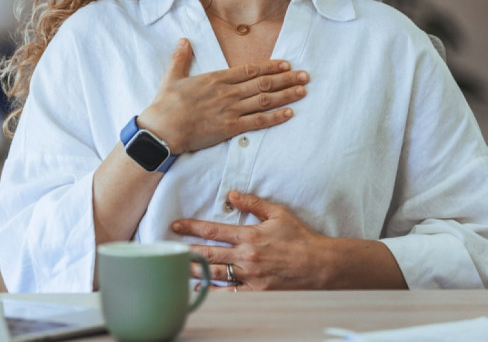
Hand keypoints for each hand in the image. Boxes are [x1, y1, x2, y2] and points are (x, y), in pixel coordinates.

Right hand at [137, 38, 307, 154]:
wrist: (162, 130)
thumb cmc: (165, 105)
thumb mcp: (172, 77)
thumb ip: (181, 58)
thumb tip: (183, 40)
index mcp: (215, 78)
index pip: (249, 69)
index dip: (270, 66)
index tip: (286, 64)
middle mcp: (227, 92)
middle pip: (262, 83)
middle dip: (286, 79)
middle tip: (305, 76)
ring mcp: (230, 110)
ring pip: (264, 100)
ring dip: (286, 95)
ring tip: (303, 90)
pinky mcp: (230, 128)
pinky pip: (258, 122)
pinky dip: (275, 117)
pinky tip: (289, 113)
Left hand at [171, 191, 330, 290]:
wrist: (320, 264)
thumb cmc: (300, 237)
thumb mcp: (278, 213)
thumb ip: (253, 203)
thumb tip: (232, 195)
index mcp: (249, 236)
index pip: (213, 231)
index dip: (191, 228)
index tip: (175, 226)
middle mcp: (246, 256)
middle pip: (208, 254)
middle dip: (186, 250)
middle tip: (168, 248)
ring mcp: (250, 276)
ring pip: (215, 274)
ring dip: (195, 270)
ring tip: (177, 267)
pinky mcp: (257, 291)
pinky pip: (230, 292)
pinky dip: (214, 291)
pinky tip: (200, 289)